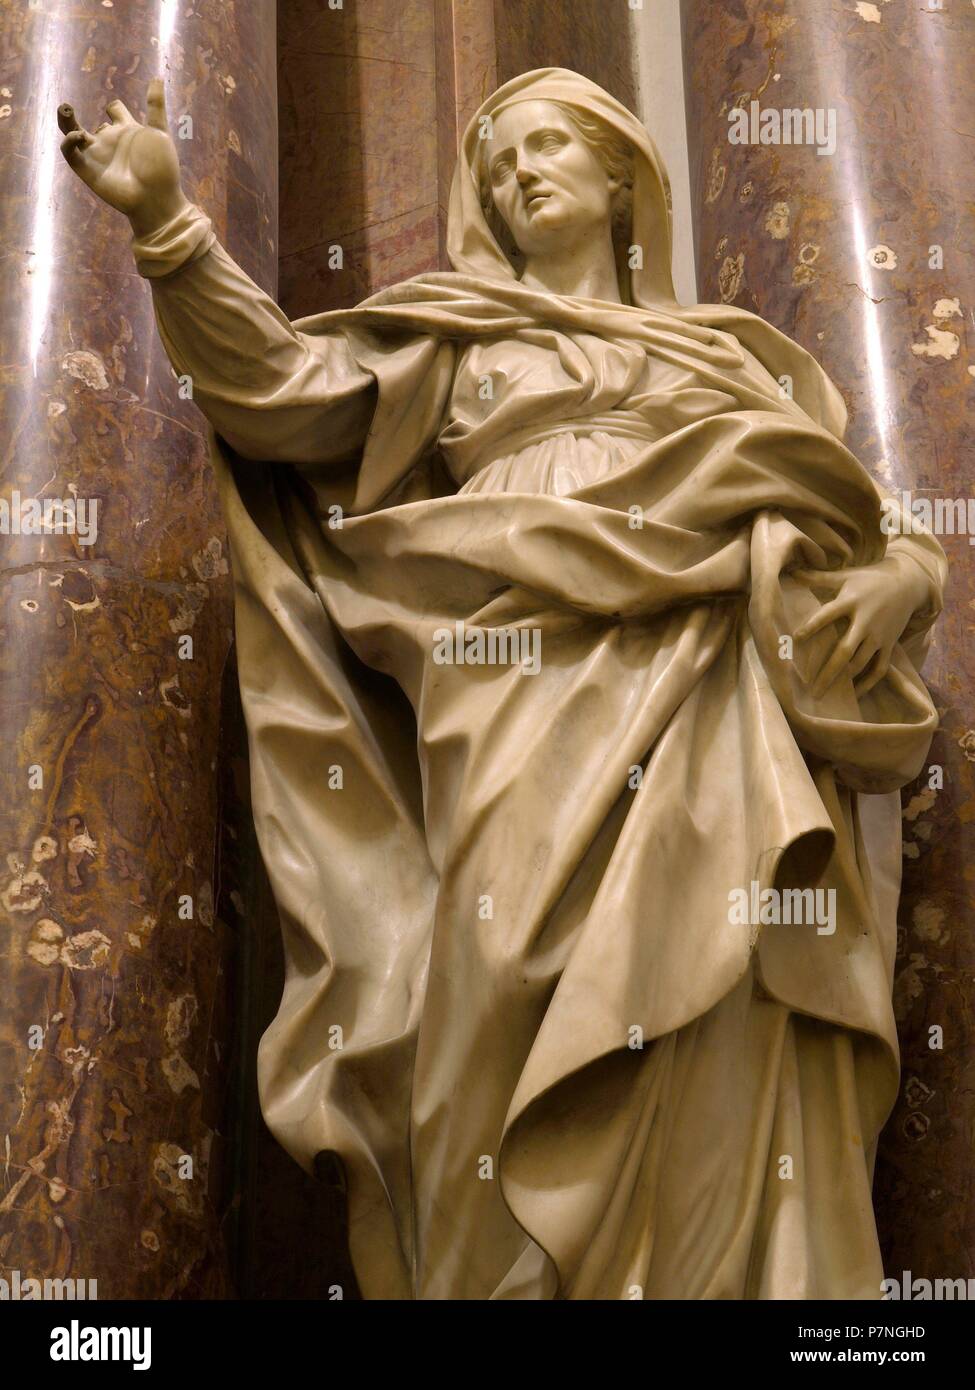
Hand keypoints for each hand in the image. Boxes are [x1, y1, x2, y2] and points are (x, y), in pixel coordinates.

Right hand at [58, 79, 187, 237]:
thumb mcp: (160, 132)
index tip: (114, 109)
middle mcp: (112, 142)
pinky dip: (68, 143)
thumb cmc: (162, 167)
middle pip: (93, 124)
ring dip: (66, 121)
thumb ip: (155, 105)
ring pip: (74, 134)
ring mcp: (99, 156)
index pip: (116, 111)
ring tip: (65, 110)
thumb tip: (157, 76)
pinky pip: (71, 153)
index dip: (115, 107)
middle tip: (69, 108)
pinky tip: (76, 136)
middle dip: (86, 118)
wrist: (156, 198)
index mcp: (129, 131)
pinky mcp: (88, 170)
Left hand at [792, 554, 928, 698]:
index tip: (796, 638)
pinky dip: (867, 683)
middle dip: (828, 671)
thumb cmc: (869, 579)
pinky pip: (879, 669)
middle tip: (811, 689)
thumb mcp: (845, 576)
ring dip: (843, 680)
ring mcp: (879, 636)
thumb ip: (818, 577)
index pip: (828, 614)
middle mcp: (865, 621)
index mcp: (851, 601)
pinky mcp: (889, 645)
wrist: (908, 584)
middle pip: (845, 650)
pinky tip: (854, 695)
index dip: (812, 626)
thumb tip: (792, 572)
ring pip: (860, 663)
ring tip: (825, 693)